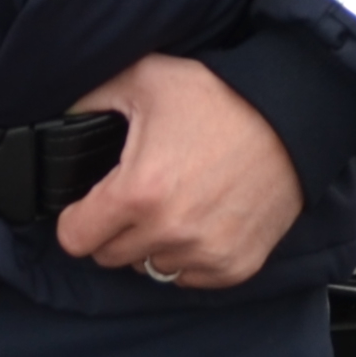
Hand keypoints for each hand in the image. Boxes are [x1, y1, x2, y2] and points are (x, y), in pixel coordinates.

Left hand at [54, 52, 305, 286]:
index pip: (74, 238)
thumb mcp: (146, 78)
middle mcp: (169, 232)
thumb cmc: (222, 97)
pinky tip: (202, 219)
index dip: (77, 218)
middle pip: (109, 257)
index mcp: (138, 192)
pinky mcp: (235, 266)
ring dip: (153, 244)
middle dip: (114, 229)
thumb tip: (62, 120)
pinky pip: (189, 277)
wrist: (293, 118)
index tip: (92, 204)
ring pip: (150, 269)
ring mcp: (204, 254)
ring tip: (175, 204)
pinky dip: (189, 257)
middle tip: (138, 196)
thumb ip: (91, 99)